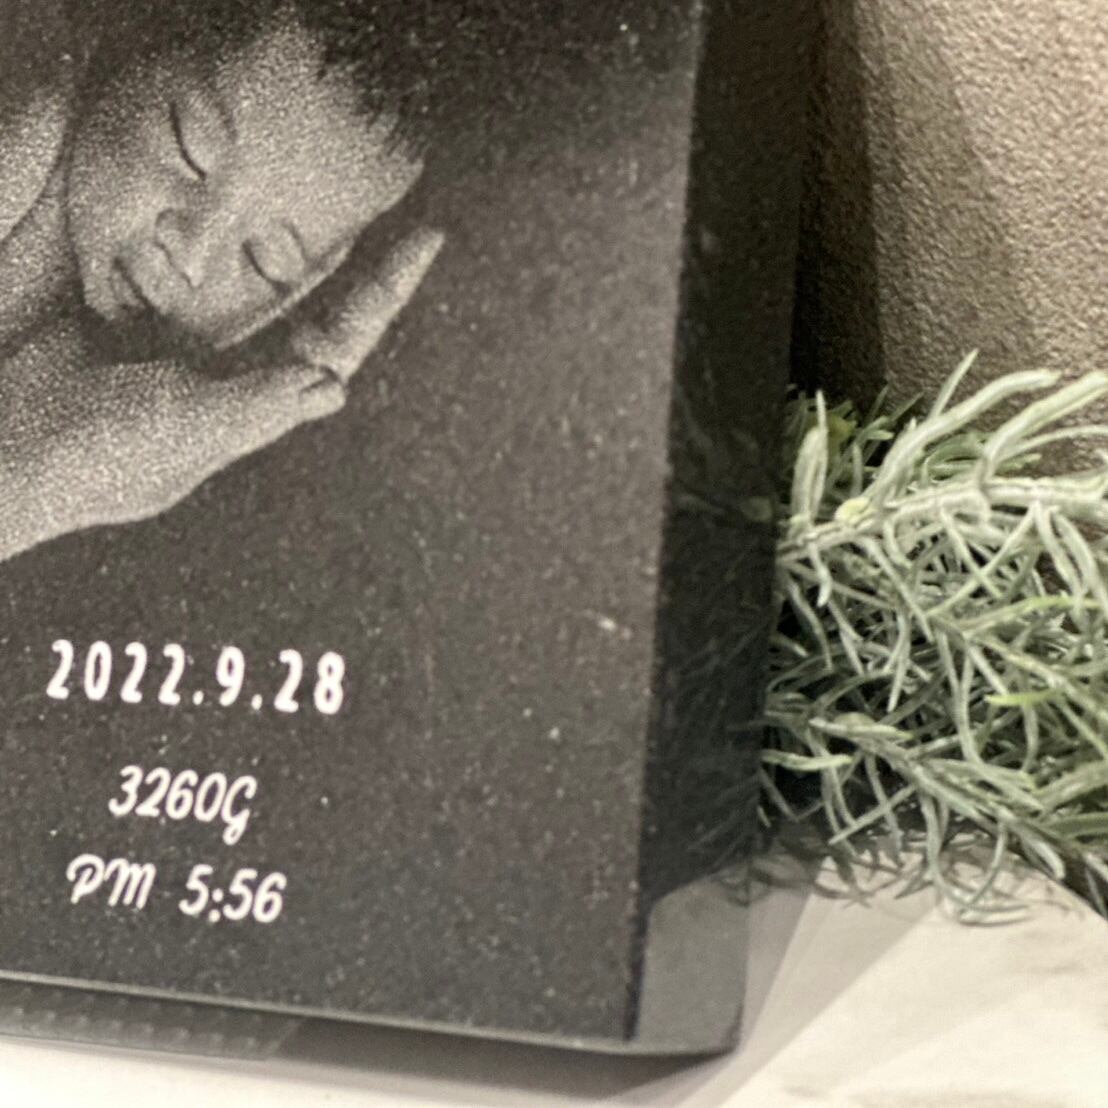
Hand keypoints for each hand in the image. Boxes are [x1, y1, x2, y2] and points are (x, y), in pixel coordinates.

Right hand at [0, 227, 442, 550]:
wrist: (8, 441)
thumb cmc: (103, 456)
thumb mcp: (188, 433)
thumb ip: (257, 409)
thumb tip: (335, 388)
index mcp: (258, 401)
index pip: (337, 344)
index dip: (381, 299)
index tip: (425, 242)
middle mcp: (237, 368)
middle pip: (314, 307)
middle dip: (358, 269)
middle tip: (397, 207)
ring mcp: (192, 335)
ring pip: (262, 280)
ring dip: (300, 244)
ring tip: (343, 193)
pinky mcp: (144, 303)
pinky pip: (199, 259)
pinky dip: (227, 231)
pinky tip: (252, 199)